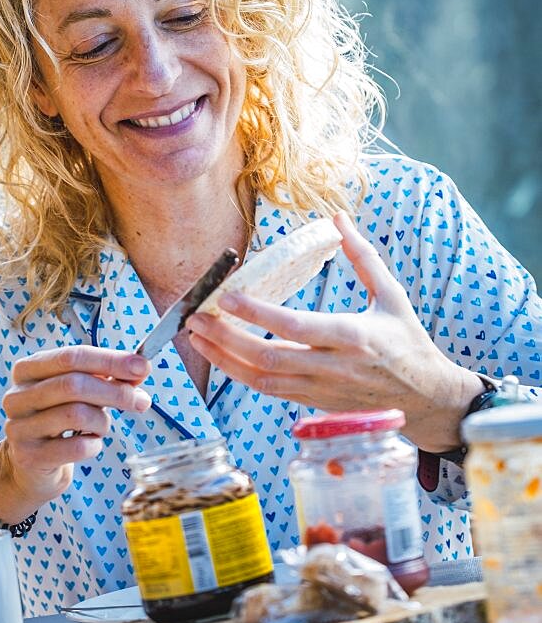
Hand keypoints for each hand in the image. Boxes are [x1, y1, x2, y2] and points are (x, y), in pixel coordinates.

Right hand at [0, 346, 150, 516]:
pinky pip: (76, 447)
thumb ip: (108, 376)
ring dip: (102, 421)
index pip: (72, 357)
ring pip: (75, 414)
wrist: (32, 466)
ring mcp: (19, 427)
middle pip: (73, 385)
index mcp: (28, 369)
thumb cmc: (59, 419)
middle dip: (115, 392)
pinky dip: (94, 444)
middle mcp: (18, 395)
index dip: (110, 360)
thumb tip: (140, 368)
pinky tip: (91, 443)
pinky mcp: (29, 457)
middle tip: (141, 401)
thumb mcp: (80, 391)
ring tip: (103, 426)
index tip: (141, 367)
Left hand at [188, 211, 481, 452]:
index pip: (296, 327)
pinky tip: (220, 356)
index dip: (258, 314)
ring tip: (196, 336)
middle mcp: (333, 367)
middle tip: (196, 317)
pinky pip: (269, 391)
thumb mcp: (392, 295)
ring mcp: (321, 390)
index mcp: (354, 336)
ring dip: (224, 359)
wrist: (426, 399)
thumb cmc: (409, 342)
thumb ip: (363, 257)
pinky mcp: (313, 403)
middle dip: (226, 339)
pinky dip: (239, 374)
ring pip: (262, 379)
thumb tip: (338, 218)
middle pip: (269, 357)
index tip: (227, 296)